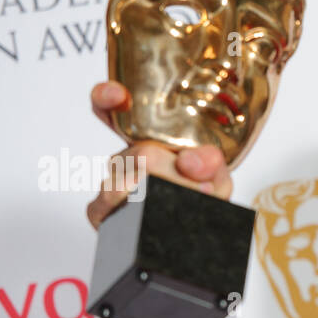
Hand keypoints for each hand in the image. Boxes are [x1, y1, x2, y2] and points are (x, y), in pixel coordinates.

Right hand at [84, 81, 233, 230]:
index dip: (108, 97)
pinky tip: (151, 214)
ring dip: (168, 196)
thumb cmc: (201, 194)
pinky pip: (107, 206)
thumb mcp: (216, 174)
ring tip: (187, 203)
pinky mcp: (101, 211)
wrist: (197, 223)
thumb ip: (210, 162)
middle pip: (141, 153)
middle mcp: (126, 157)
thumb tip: (188, 161)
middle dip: (177, 174)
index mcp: (149, 139)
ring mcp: (111, 182)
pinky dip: (137, 212)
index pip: (114, 109)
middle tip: (201, 189)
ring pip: (128, 183)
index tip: (118, 95)